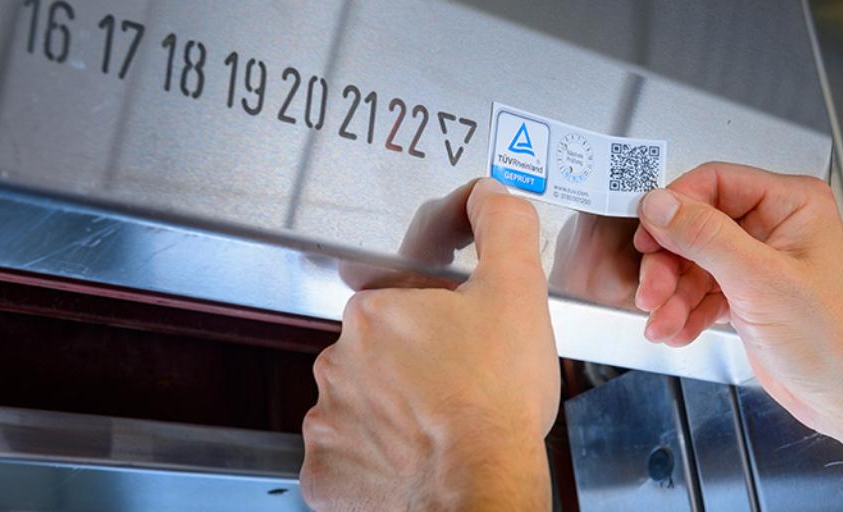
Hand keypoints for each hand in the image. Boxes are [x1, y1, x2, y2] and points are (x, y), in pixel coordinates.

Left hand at [301, 178, 557, 510]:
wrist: (482, 487)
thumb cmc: (495, 402)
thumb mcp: (517, 292)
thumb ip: (503, 227)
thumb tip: (490, 194)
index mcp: (374, 315)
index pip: (399, 307)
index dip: (438, 327)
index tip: (462, 350)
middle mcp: (338, 364)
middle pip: (378, 358)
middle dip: (413, 370)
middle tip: (458, 391)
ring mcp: (327, 422)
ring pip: (362, 406)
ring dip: (393, 414)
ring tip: (441, 429)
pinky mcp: (325, 473)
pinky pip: (348, 458)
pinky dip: (376, 460)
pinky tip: (414, 460)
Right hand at [635, 162, 842, 429]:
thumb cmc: (836, 340)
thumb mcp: (759, 279)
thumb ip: (704, 236)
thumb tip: (661, 205)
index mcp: (791, 205)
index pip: (715, 183)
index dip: (675, 208)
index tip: (648, 232)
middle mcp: (774, 228)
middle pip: (696, 227)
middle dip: (669, 264)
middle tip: (653, 290)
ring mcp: (759, 263)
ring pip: (693, 264)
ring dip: (672, 295)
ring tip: (663, 320)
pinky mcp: (748, 296)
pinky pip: (701, 293)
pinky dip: (685, 313)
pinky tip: (678, 330)